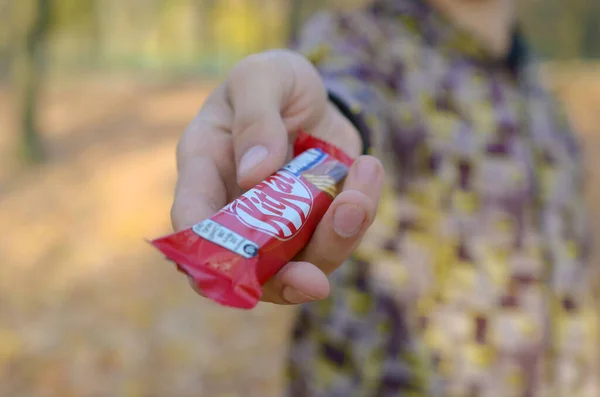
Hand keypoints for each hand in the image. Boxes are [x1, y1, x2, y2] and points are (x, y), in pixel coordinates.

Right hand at [171, 50, 383, 303]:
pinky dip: (358, 214)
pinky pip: (338, 236)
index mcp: (205, 167)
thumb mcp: (262, 77)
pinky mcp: (316, 223)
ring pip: (301, 261)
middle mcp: (235, 206)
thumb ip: (256, 116)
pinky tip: (369, 170)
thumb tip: (253, 174)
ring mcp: (278, 222)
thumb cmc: (274, 83)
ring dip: (334, 241)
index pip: (191, 219)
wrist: (317, 95)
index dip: (203, 252)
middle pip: (247, 265)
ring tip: (357, 200)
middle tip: (315, 282)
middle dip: (282, 281)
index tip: (236, 265)